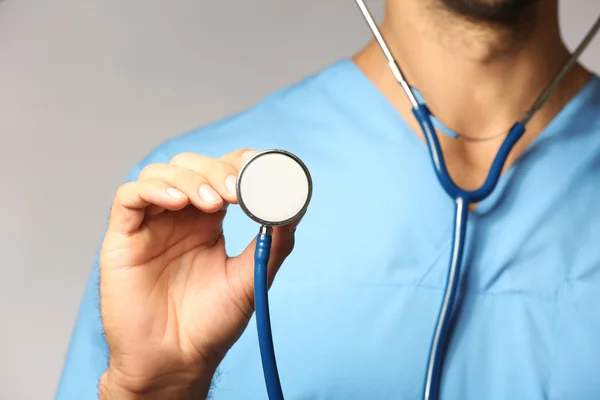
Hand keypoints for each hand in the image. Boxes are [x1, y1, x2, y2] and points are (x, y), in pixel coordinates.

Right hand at [99, 149, 299, 396]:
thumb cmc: (211, 322)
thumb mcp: (251, 277)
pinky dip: (153, 189)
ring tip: (212, 203)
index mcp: (208, 222)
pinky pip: (129, 196)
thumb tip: (294, 206)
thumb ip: (274, 242)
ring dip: (190, 178)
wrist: (177, 361)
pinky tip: (177, 201)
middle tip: (236, 192)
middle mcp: (178, 217)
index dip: (239, 163)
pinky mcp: (124, 236)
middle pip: (192, 165)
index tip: (261, 166)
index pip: (221, 173)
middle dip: (216, 171)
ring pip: (161, 173)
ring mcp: (151, 224)